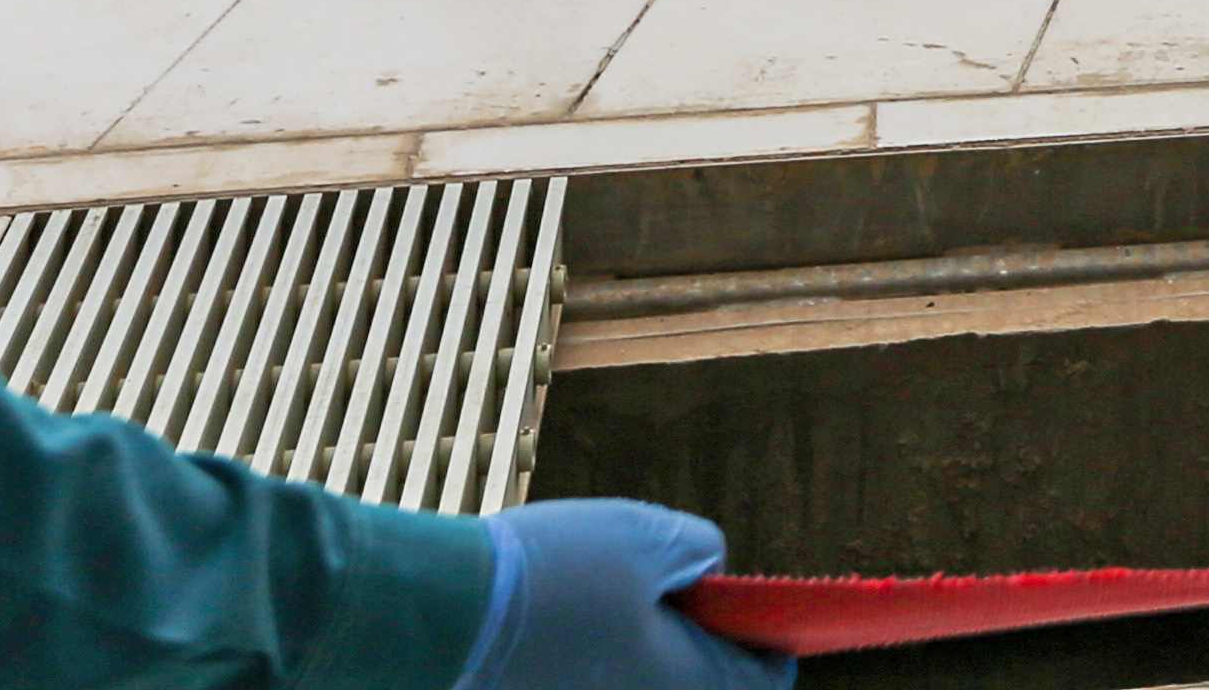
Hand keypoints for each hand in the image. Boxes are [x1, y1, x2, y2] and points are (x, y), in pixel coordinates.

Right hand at [462, 503, 790, 688]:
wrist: (436, 615)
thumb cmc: (550, 575)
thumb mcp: (646, 535)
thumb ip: (699, 551)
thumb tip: (708, 573)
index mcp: (682, 684)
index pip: (761, 683)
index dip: (773, 644)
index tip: (765, 614)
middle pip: (697, 689)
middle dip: (700, 645)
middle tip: (680, 595)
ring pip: (642, 685)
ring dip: (645, 650)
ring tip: (615, 596)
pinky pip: (595, 682)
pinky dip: (598, 658)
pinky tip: (570, 616)